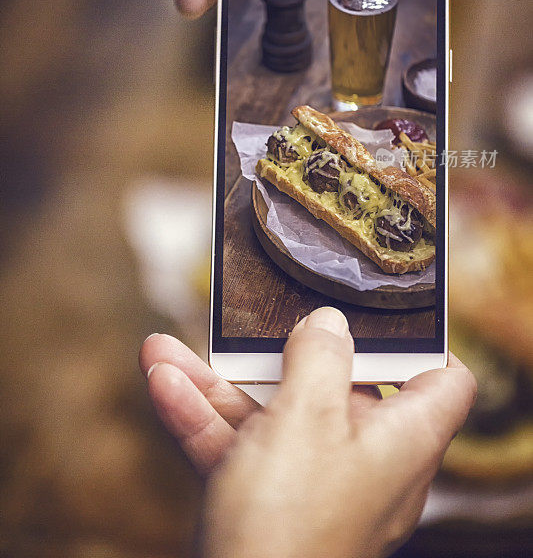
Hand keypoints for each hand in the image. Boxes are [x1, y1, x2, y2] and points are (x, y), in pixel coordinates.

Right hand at [139, 307, 475, 557]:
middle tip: (254, 322)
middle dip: (280, 352)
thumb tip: (330, 322)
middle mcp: (364, 459)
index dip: (420, 343)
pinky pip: (240, 447)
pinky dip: (203, 417)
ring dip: (217, 382)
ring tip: (163, 350)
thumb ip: (321, 357)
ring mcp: (313, 482)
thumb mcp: (305, 418)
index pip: (443, 383)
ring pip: (271, 415)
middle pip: (335, 387)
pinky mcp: (271, 503)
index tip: (380, 314)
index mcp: (401, 438)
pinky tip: (161, 381)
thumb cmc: (289, 522)